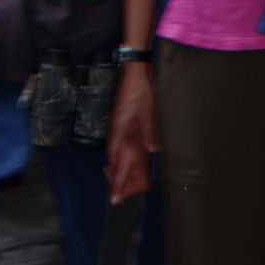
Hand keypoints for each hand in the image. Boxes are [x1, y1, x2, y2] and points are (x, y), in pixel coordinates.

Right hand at [106, 63, 156, 202]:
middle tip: (116, 196)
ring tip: (118, 183)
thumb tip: (152, 151)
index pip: (115, 159)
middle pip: (113, 158)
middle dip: (114, 177)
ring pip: (115, 151)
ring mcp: (116, 123)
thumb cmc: (141, 88)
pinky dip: (120, 154)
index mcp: (120, 128)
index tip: (114, 196)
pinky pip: (118, 141)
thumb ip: (149, 131)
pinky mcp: (120, 118)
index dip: (116, 178)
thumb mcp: (148, 110)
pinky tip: (124, 158)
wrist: (134, 68)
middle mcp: (116, 128)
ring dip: (116, 167)